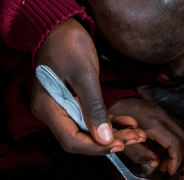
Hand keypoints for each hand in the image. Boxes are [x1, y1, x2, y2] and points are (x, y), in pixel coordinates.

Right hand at [32, 18, 144, 154]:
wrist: (59, 27)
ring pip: (86, 131)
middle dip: (108, 142)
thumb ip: (94, 108)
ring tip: (137, 133)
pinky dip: (108, 123)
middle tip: (135, 138)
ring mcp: (58, 109)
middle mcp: (49, 114)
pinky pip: (88, 120)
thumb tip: (105, 139)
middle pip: (80, 139)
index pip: (71, 141)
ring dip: (112, 134)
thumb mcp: (85, 75)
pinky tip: (127, 123)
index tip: (119, 145)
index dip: (96, 147)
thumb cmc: (68, 45)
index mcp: (47, 109)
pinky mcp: (69, 104)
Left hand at [109, 97, 183, 174]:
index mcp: (153, 124)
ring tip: (158, 159)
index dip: (175, 160)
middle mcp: (161, 117)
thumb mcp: (123, 140)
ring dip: (172, 150)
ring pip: (178, 134)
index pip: (175, 143)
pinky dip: (166, 143)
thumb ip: (139, 154)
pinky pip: (170, 130)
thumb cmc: (114, 117)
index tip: (170, 170)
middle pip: (183, 138)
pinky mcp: (159, 114)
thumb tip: (155, 163)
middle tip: (166, 167)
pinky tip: (153, 148)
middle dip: (177, 156)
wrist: (112, 98)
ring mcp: (161, 114)